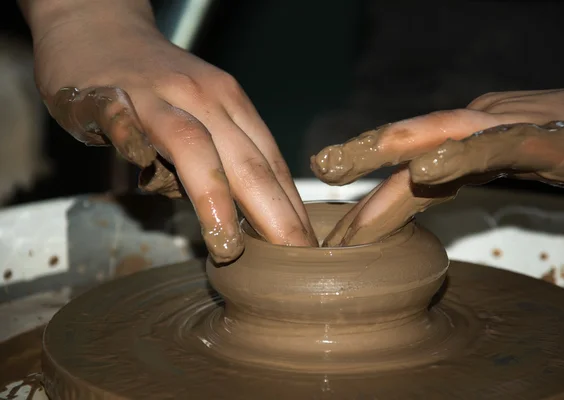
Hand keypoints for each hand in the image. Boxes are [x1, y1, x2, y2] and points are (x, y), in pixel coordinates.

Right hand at [27, 2, 316, 261]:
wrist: (101, 30)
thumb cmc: (158, 85)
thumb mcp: (204, 116)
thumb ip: (222, 161)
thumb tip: (245, 220)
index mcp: (231, 107)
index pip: (271, 164)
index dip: (291, 209)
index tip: (306, 250)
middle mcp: (203, 97)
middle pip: (247, 161)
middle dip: (274, 215)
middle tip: (291, 258)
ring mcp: (156, 94)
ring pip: (193, 146)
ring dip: (215, 197)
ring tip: (228, 247)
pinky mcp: (107, 94)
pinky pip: (122, 117)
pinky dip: (132, 137)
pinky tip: (140, 164)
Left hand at [311, 85, 563, 245]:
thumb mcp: (510, 173)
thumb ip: (463, 178)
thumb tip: (419, 191)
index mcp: (467, 146)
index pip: (409, 176)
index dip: (371, 205)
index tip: (336, 239)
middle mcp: (477, 132)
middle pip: (410, 144)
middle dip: (359, 157)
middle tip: (316, 171)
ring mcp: (506, 129)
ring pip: (438, 133)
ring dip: (384, 147)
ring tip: (337, 163)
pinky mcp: (543, 138)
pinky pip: (494, 146)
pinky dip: (459, 156)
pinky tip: (425, 170)